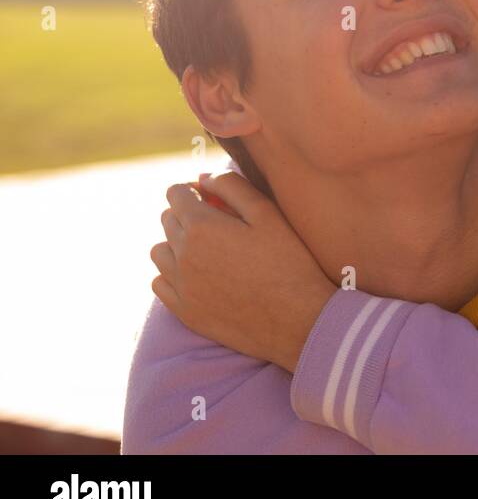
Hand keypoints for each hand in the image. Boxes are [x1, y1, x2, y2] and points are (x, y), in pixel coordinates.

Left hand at [151, 172, 336, 372]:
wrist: (298, 320)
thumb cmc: (290, 262)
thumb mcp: (269, 214)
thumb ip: (233, 187)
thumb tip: (203, 178)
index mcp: (202, 226)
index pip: (175, 194)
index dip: (191, 189)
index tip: (209, 195)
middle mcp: (183, 254)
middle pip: (167, 221)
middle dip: (187, 214)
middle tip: (218, 222)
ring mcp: (181, 286)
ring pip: (159, 252)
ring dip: (176, 243)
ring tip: (207, 249)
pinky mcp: (184, 311)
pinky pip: (160, 283)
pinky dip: (172, 274)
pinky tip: (198, 274)